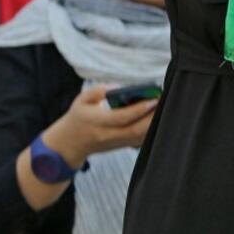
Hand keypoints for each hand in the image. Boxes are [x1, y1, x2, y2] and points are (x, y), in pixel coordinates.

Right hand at [41, 84, 157, 168]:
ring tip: (164, 108)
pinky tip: (157, 117)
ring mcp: (117, 143)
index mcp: (98, 122)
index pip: (122, 117)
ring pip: (141, 137)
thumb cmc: (78, 118)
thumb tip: (117, 88)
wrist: (69, 144)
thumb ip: (97, 91)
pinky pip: (141, 140)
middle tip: (164, 102)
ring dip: (154, 124)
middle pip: (136, 130)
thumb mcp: (81, 100)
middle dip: (153, 117)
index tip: (153, 98)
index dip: (139, 109)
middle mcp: (109, 135)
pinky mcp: (122, 146)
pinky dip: (151, 130)